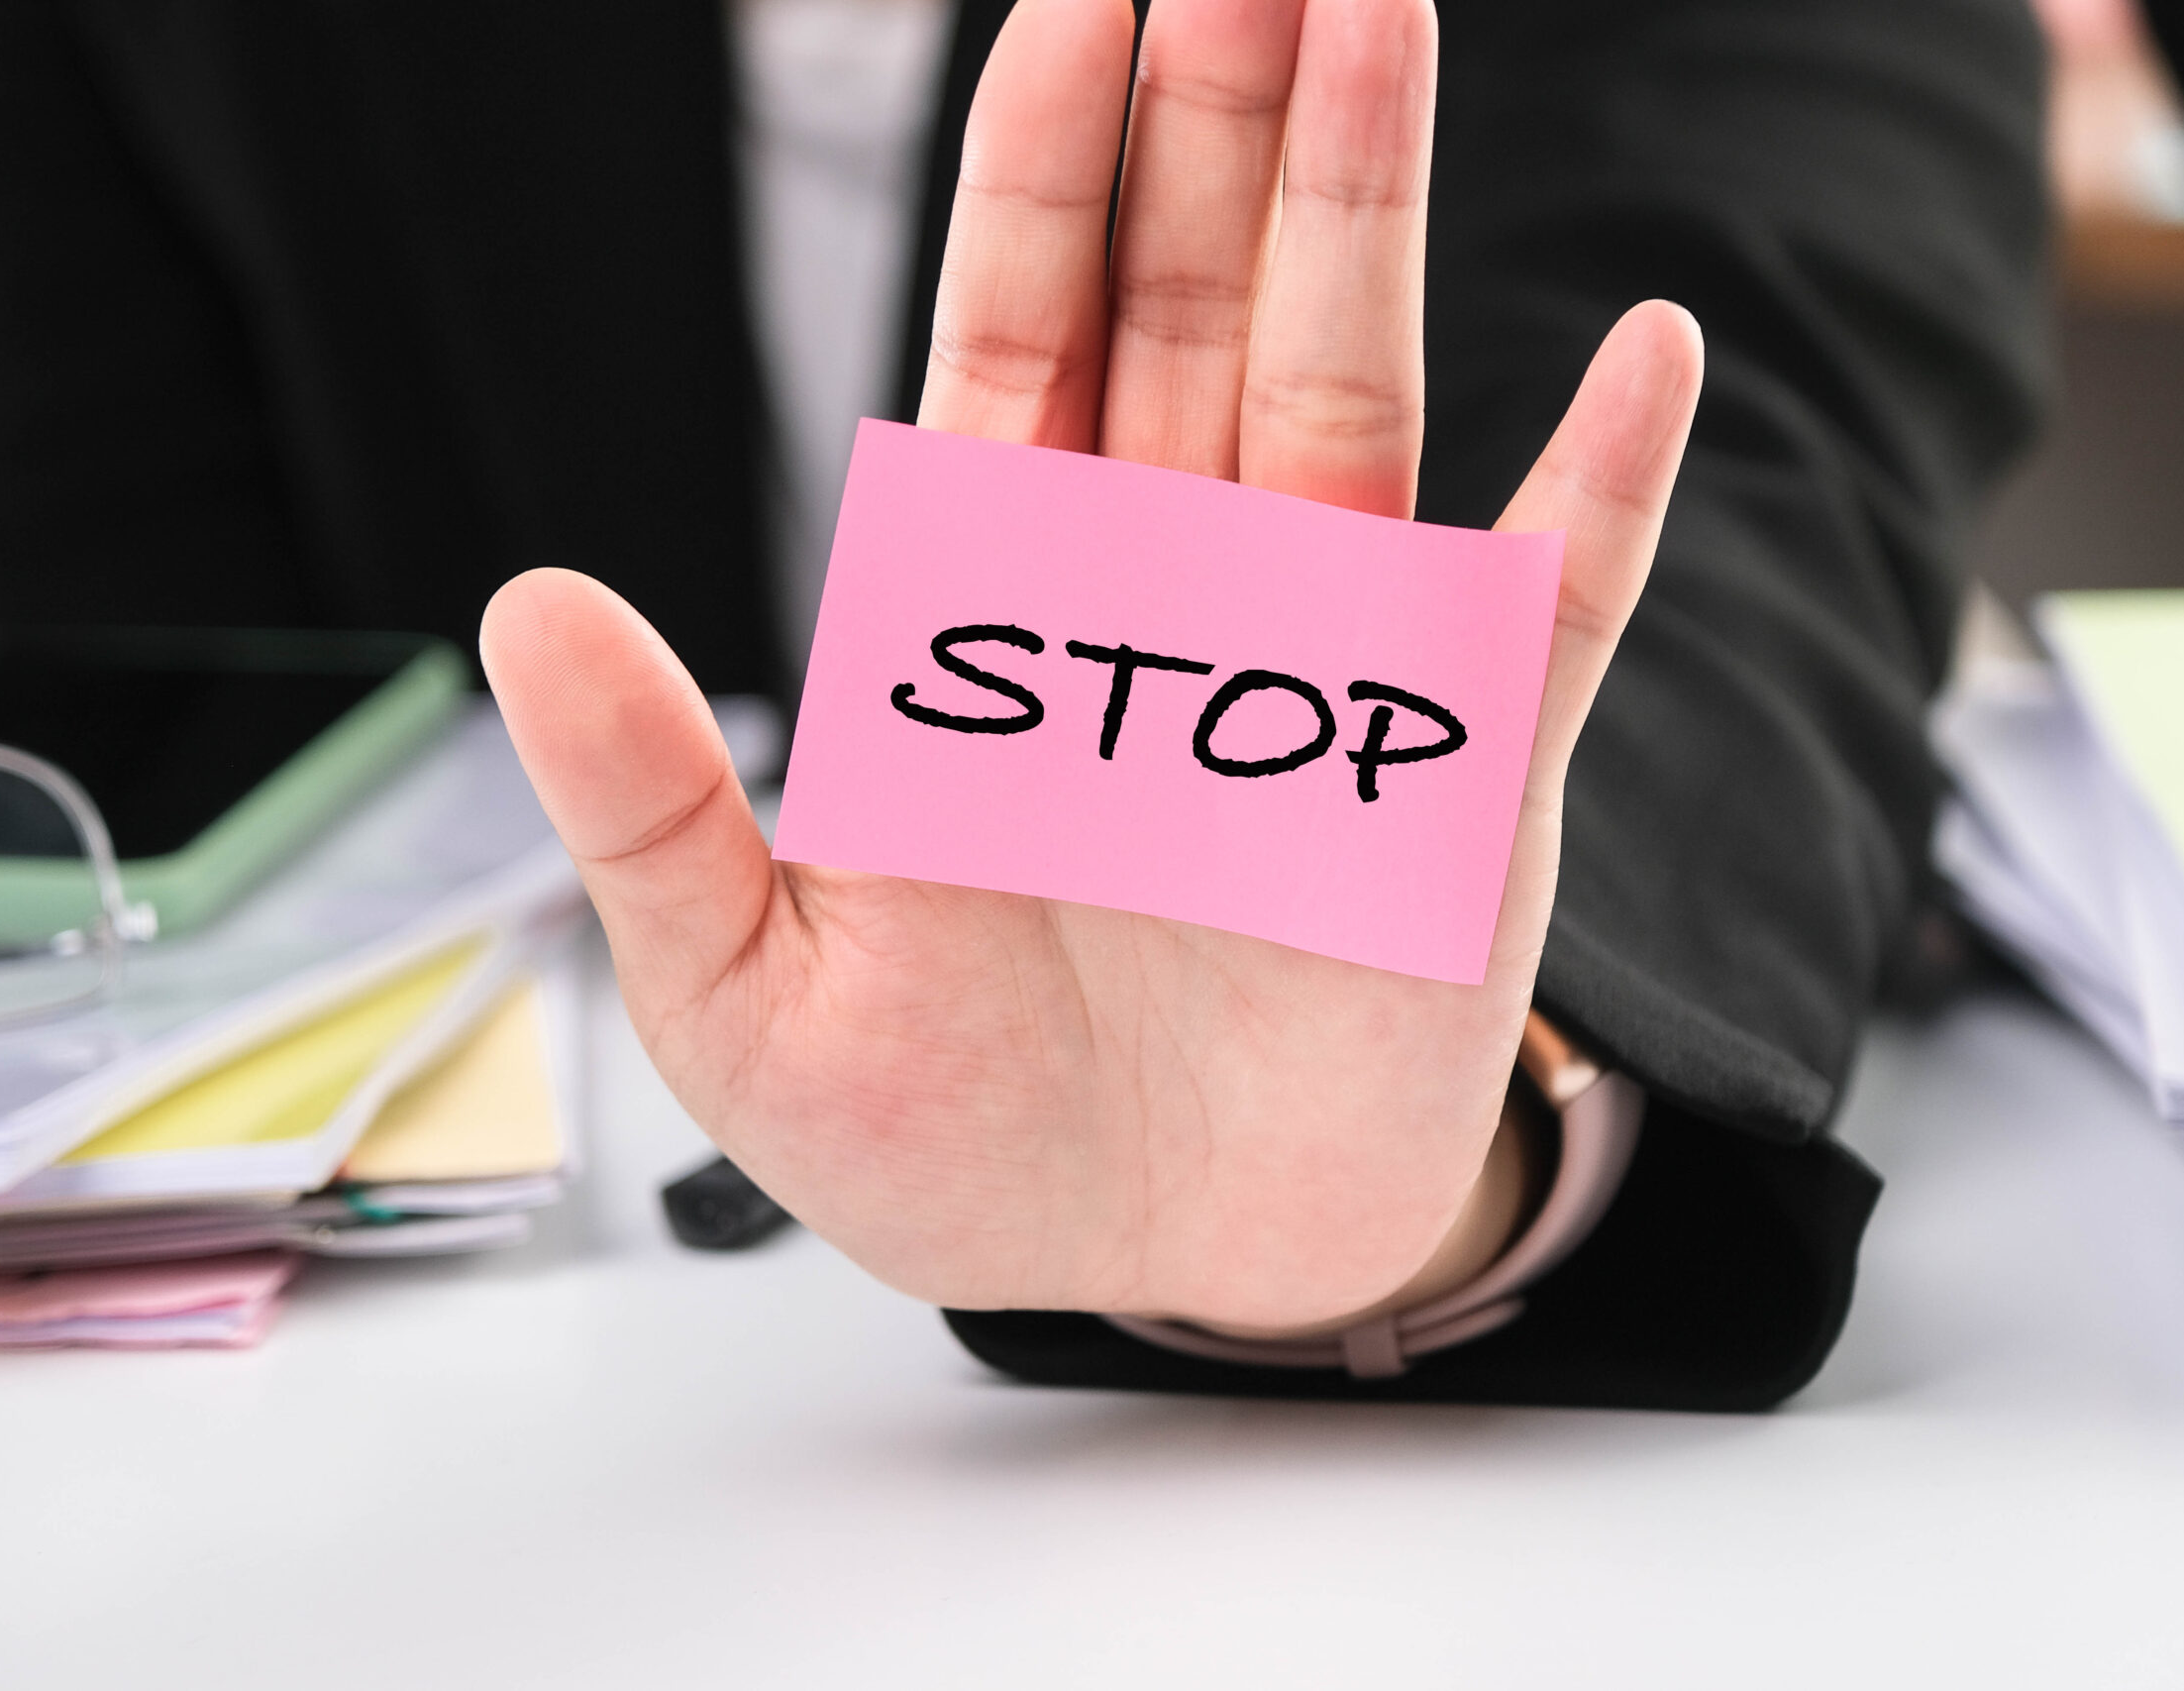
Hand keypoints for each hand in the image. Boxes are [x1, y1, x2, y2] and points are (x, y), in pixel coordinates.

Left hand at [480, 0, 1701, 1329]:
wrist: (1163, 1262)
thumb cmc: (956, 1131)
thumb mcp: (752, 994)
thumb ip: (658, 805)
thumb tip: (531, 604)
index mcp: (1008, 608)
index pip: (1023, 327)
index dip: (1046, 156)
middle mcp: (1176, 590)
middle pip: (1195, 293)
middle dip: (1219, 103)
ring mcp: (1334, 666)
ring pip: (1353, 384)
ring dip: (1367, 206)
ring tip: (1381, 10)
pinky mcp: (1465, 783)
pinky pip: (1550, 610)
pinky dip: (1601, 493)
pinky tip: (1652, 358)